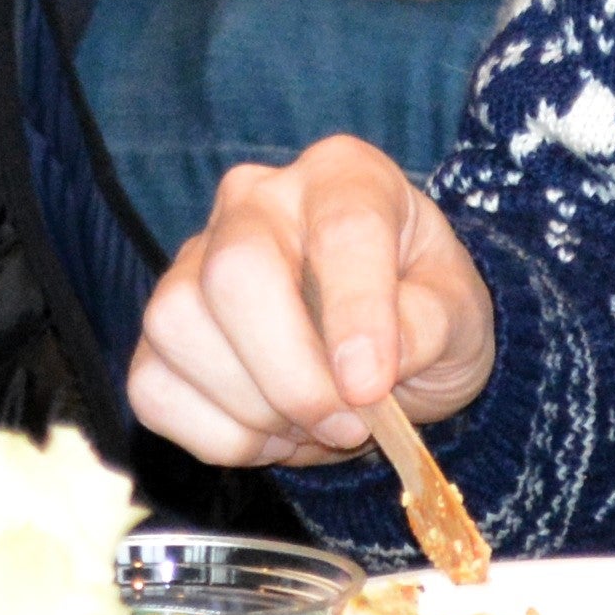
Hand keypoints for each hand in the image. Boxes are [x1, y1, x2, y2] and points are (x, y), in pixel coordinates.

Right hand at [128, 136, 494, 466]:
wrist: (382, 352)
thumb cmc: (422, 314)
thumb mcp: (460, 316)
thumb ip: (428, 328)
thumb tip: (364, 374)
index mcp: (344, 177)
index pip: (343, 228)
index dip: (357, 313)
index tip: (373, 387)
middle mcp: (256, 201)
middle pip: (236, 271)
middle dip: (290, 374)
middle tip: (346, 425)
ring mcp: (193, 260)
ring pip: (178, 326)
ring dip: (254, 409)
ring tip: (312, 426)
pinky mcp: (160, 331)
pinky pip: (154, 388)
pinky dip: (219, 437)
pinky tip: (271, 433)